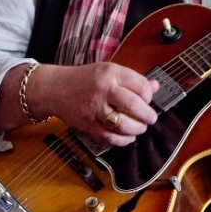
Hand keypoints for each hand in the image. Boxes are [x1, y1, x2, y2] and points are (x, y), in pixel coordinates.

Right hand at [21, 61, 159, 145]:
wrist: (54, 89)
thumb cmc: (83, 79)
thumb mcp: (108, 71)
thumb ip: (132, 79)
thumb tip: (155, 86)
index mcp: (110, 73)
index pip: (140, 85)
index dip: (150, 94)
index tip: (150, 98)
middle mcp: (102, 89)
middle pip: (133, 104)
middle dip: (147, 114)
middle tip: (151, 117)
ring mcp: (94, 109)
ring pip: (122, 124)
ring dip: (137, 129)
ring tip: (141, 127)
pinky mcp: (88, 125)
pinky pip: (110, 137)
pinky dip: (123, 140)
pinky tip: (128, 137)